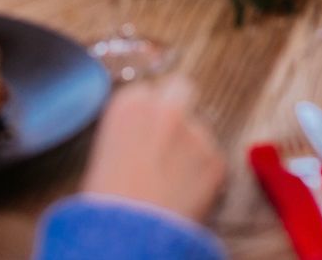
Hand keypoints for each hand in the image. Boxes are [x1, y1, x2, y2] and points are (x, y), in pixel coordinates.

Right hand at [81, 76, 225, 222]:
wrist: (128, 233)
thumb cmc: (106, 202)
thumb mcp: (104, 153)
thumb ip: (129, 131)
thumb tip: (142, 136)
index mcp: (129, 105)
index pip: (147, 91)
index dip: (149, 111)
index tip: (147, 128)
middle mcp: (165, 109)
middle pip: (182, 88)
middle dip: (179, 106)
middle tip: (172, 135)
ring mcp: (195, 131)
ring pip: (200, 129)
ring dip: (192, 146)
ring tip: (173, 181)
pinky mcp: (216, 159)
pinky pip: (213, 159)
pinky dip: (204, 174)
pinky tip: (185, 194)